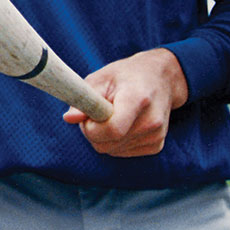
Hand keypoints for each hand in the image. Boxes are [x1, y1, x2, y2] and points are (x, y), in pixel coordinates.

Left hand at [62, 48, 188, 157]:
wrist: (160, 79)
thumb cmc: (125, 76)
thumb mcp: (101, 79)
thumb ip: (84, 99)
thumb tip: (69, 119)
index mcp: (137, 99)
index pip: (112, 129)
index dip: (91, 127)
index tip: (88, 114)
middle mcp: (151, 121)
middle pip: (108, 144)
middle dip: (93, 132)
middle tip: (96, 112)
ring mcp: (156, 136)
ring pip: (112, 150)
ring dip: (103, 137)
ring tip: (111, 115)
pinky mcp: (156, 145)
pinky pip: (122, 152)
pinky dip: (114, 141)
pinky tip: (122, 123)